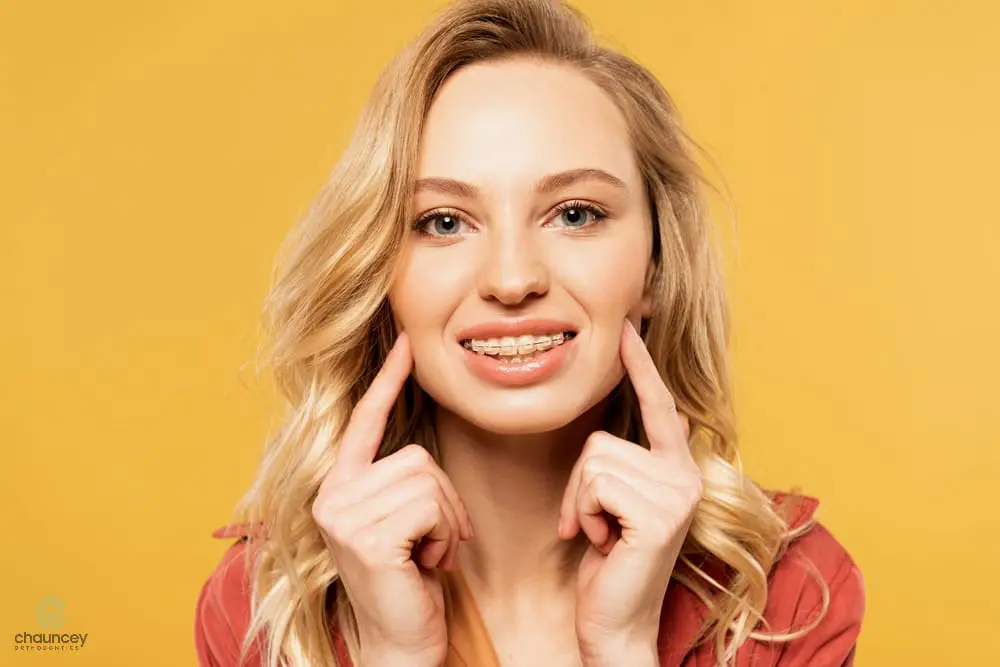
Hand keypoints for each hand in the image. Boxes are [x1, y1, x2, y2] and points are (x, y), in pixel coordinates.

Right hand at [312, 331, 474, 666]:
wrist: (402, 644)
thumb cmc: (409, 583)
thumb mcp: (401, 523)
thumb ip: (399, 483)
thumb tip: (421, 453)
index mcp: (339, 487)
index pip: (365, 423)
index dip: (387, 381)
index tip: (405, 344)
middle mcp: (332, 495)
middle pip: (416, 457)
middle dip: (443, 500)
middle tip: (435, 542)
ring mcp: (344, 515)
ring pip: (428, 479)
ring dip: (446, 520)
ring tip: (428, 554)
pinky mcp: (366, 537)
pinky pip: (431, 504)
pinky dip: (445, 534)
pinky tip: (428, 564)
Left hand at [558, 318, 700, 664]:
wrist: (614, 625)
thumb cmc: (609, 565)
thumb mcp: (615, 505)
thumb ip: (623, 465)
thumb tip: (636, 424)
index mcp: (677, 469)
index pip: (657, 405)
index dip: (639, 365)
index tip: (627, 326)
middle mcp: (685, 475)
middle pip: (601, 439)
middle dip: (579, 485)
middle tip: (593, 525)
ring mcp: (677, 494)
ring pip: (593, 460)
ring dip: (580, 502)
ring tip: (601, 535)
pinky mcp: (659, 514)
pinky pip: (595, 484)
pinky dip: (584, 515)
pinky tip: (603, 543)